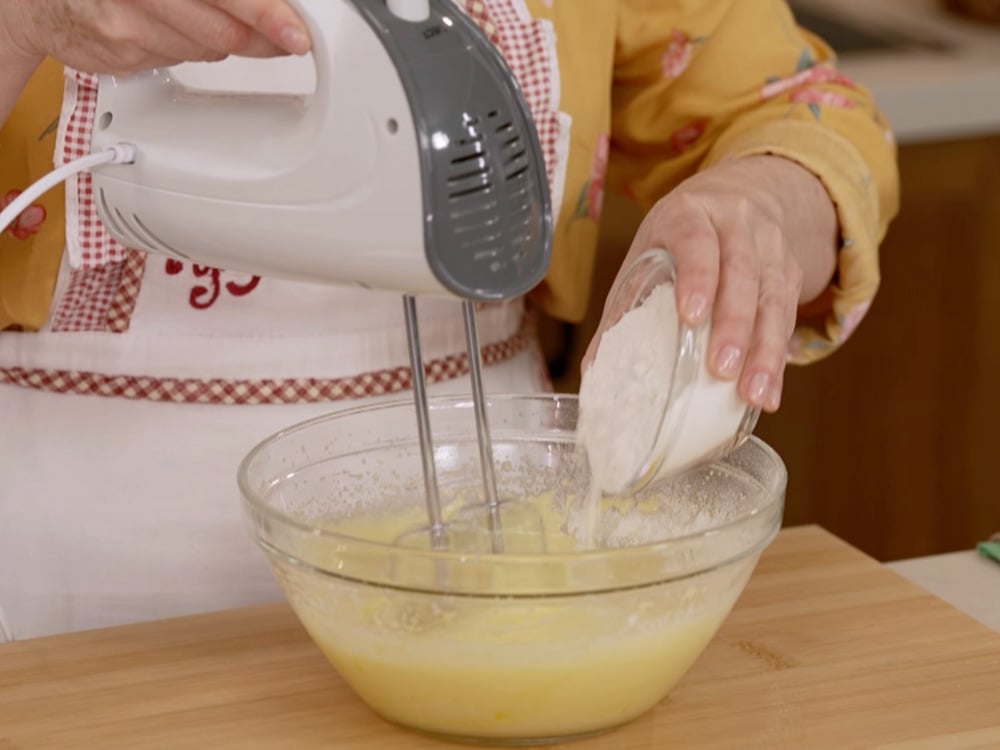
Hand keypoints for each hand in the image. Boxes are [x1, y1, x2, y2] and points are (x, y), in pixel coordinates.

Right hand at [0, 0, 310, 74]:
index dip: (266, 14)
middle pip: (221, 31)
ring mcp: (124, 26)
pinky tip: (174, 30)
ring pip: (203, 50)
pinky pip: (176, 60)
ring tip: (215, 25)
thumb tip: (268, 7)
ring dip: (223, 43)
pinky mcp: (120, 56)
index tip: (296, 34)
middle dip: (261, 38)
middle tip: (288, 39)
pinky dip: (188, 49)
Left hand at [587, 155, 837, 412]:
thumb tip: (591, 372)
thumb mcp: (648, 255)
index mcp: (690, 214)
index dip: (696, 277)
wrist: (737, 197)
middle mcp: (737, 223)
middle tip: (722, 369)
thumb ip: (623, 311)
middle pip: (742, 274)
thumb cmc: (678, 239)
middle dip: (734, 325)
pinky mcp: (791, 271)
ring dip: (764, 351)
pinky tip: (768, 392)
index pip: (696, 243)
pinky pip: (788, 316)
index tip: (691, 316)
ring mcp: (770, 246)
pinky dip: (778, 359)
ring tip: (752, 394)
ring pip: (773, 299)